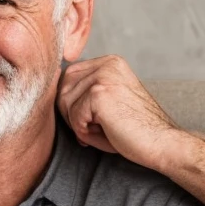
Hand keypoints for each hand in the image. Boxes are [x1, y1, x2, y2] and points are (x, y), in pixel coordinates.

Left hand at [56, 55, 180, 171]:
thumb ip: (81, 95)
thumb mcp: (104, 105)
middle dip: (70, 113)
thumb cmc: (131, 130)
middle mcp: (107, 63)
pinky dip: (83, 131)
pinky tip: (104, 133)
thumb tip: (46, 96)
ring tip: (100, 129)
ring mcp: (104, 75)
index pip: (67, 78)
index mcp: (109, 62)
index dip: (71, 104)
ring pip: (65, 102)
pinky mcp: (100, 92)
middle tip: (91, 128)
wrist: (160, 142)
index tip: (89, 119)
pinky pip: (74, 115)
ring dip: (77, 123)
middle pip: (62, 88)